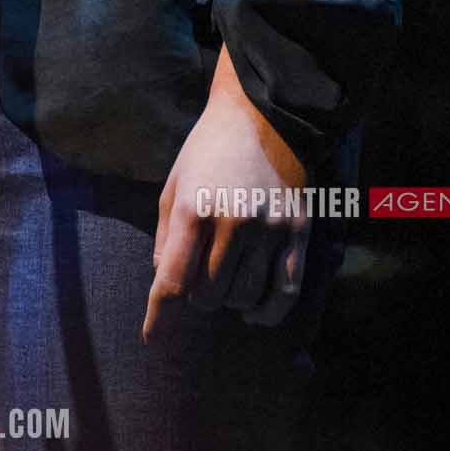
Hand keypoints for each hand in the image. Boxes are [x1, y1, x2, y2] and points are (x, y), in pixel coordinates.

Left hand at [142, 45, 311, 341]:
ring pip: (244, 298)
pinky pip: (285, 292)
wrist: (262, 113)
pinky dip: (267, 313)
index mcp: (193, 208)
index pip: (172, 279)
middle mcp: (232, 221)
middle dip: (198, 297)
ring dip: (230, 301)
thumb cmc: (209, 149)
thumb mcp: (175, 183)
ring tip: (226, 283)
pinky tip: (254, 312)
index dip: (160, 316)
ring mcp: (269, 228)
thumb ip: (166, 235)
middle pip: (208, 296)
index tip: (152, 338)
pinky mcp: (297, 231)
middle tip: (199, 280)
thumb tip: (164, 282)